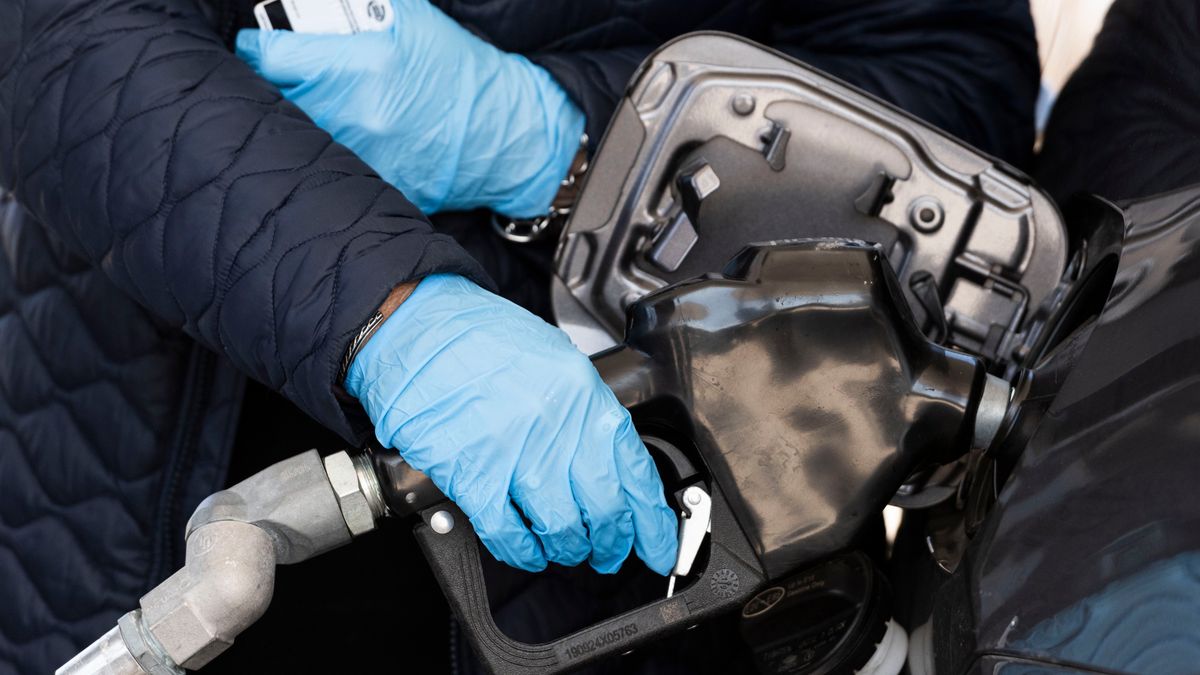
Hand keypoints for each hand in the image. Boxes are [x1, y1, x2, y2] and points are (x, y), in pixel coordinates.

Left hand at [235, 0, 584, 217]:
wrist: (502, 132)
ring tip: (321, 104)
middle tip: (290, 74)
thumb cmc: (456, 69)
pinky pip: (328, 166)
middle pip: (275, 98)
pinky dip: (328, 152)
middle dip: (279, 83)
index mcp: (362, 66)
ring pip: (296, 136)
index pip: (269, 57)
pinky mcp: (372, 186)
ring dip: (299, 118)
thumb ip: (355, 9)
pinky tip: (350, 135)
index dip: (259, 46)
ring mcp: (362, 157)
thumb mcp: (410, 20)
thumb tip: (310, 9)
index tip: (262, 46)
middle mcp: (356, 115)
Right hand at [345, 275, 677, 574]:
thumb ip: (585, 410)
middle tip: (609, 551)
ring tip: (566, 548)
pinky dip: (522, 551)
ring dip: (568, 549)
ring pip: (562, 529)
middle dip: (612, 542)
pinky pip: (509, 532)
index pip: (635, 474)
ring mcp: (516, 455)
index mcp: (585, 396)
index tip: (656, 542)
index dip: (651, 521)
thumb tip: (609, 460)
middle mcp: (557, 427)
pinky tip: (527, 550)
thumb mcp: (556, 359)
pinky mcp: (473, 475)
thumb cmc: (482, 337)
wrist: (421, 328)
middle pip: (605, 510)